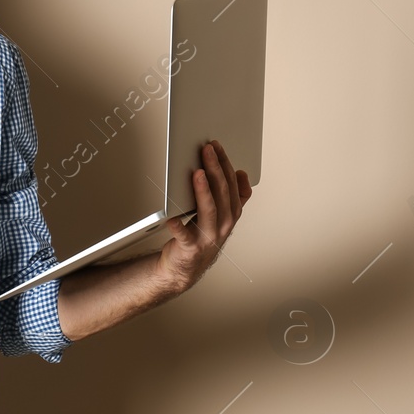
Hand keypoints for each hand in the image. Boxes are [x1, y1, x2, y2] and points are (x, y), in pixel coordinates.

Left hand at [155, 139, 252, 296]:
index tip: (216, 146)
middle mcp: (224, 224)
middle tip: (207, 150)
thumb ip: (234, 197)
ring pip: (209, 209)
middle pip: (222, 192)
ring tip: (197, 173)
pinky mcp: (191, 247)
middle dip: (215, 168)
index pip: (232, 184)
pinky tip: (171, 218)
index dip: (225, 163)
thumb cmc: (202, 236)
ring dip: (203, 190)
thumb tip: (242, 174)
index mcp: (232, 213)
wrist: (186, 267)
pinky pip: (185, 235)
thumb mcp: (221, 215)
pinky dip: (178, 226)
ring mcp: (209, 236)